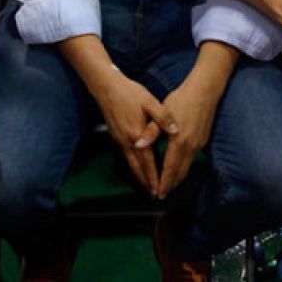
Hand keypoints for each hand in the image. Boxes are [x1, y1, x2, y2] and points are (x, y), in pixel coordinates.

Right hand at [90, 71, 177, 195]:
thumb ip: (163, 118)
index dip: (154, 177)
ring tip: (147, 185)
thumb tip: (176, 130)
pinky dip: (133, 165)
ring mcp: (119, 139)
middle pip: (137, 168)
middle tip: (154, 194)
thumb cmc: (129, 93)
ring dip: (139, 175)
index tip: (159, 189)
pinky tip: (138, 165)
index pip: (148, 162)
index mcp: (137, 135)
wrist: (106, 87)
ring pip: (130, 163)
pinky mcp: (116, 135)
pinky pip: (126, 156)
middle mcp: (127, 141)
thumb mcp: (150, 102)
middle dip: (146, 182)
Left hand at [156, 48, 233, 199]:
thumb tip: (138, 145)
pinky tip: (178, 168)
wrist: (205, 91)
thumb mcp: (162, 113)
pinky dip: (184, 168)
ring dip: (178, 178)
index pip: (169, 169)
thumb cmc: (182, 99)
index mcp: (178, 141)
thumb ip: (150, 132)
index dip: (163, 183)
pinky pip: (192, 159)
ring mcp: (199, 144)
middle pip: (180, 173)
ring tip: (168, 185)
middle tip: (161, 194)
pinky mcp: (203, 141)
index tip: (157, 194)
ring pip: (187, 167)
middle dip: (170, 185)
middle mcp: (191, 146)